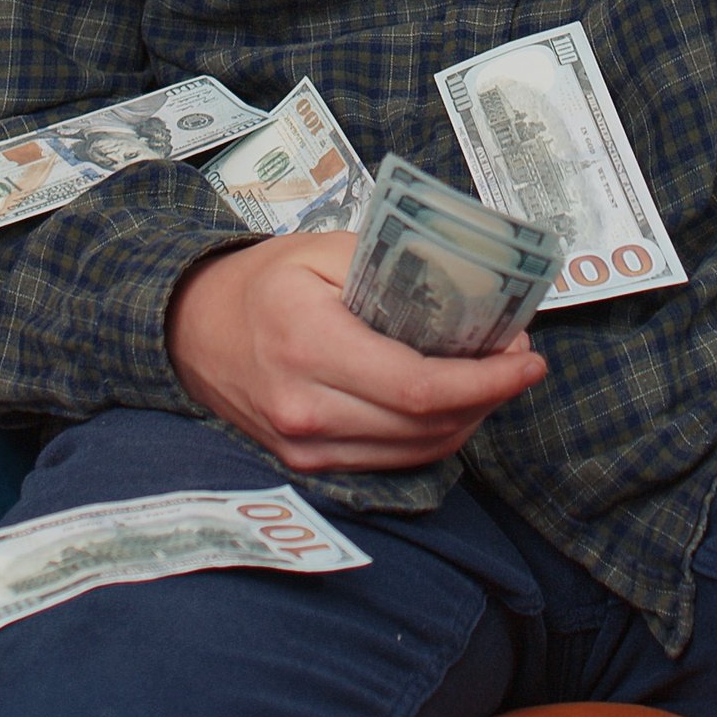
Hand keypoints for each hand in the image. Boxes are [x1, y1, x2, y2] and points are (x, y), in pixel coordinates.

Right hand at [166, 235, 547, 474]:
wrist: (188, 331)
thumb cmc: (261, 283)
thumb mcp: (323, 251)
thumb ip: (395, 266)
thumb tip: (473, 288)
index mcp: (309, 345)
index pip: (420, 386)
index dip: (487, 381)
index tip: (528, 359)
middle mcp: (305, 409)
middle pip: (427, 425)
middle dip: (489, 396)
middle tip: (517, 360)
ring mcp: (304, 447)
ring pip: (416, 451)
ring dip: (468, 419)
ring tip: (490, 378)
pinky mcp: (308, 465)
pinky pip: (391, 460)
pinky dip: (432, 435)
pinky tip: (450, 402)